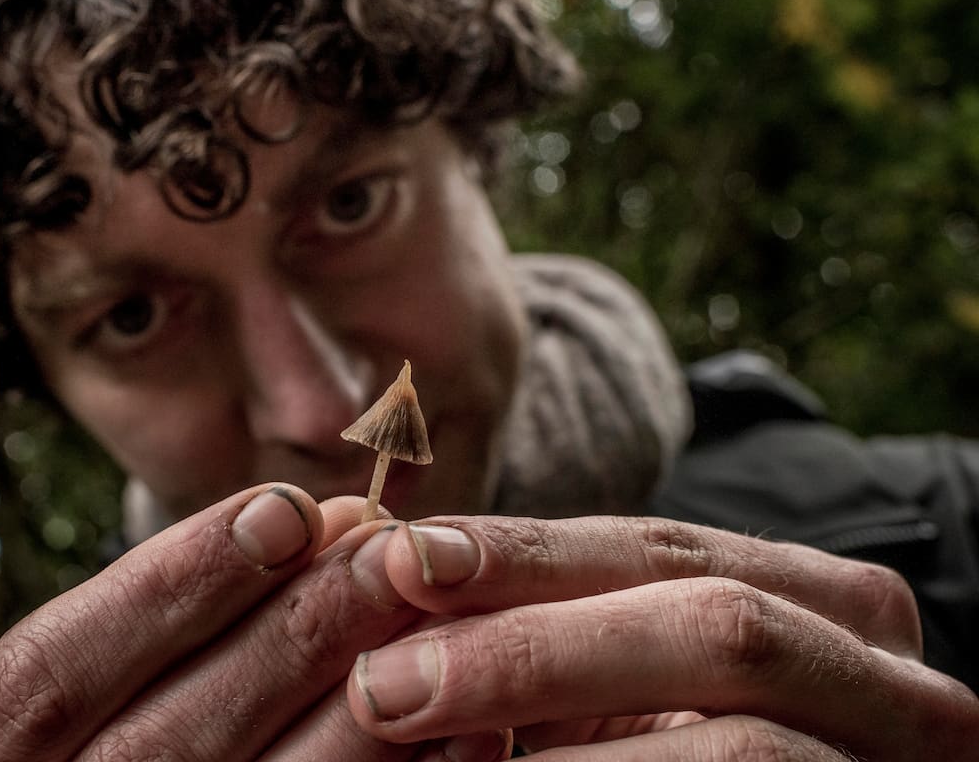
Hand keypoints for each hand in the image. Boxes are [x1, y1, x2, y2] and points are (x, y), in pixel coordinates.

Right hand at [0, 483, 504, 760]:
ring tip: (428, 613)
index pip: (48, 672)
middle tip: (385, 546)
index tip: (287, 507)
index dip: (170, 582)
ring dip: (352, 704)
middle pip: (163, 739)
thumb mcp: (80, 703)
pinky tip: (472, 731)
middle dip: (285, 631)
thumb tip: (306, 521)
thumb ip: (156, 635)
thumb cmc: (102, 752)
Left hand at [346, 515, 978, 759]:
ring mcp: (897, 760)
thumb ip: (557, 624)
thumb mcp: (630, 678)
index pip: (662, 548)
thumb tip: (405, 570)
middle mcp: (884, 670)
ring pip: (741, 741)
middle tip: (392, 683)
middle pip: (710, 624)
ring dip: (567, 736)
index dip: (528, 553)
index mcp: (821, 600)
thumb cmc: (685, 750)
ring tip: (431, 743)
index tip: (405, 557)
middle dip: (536, 650)